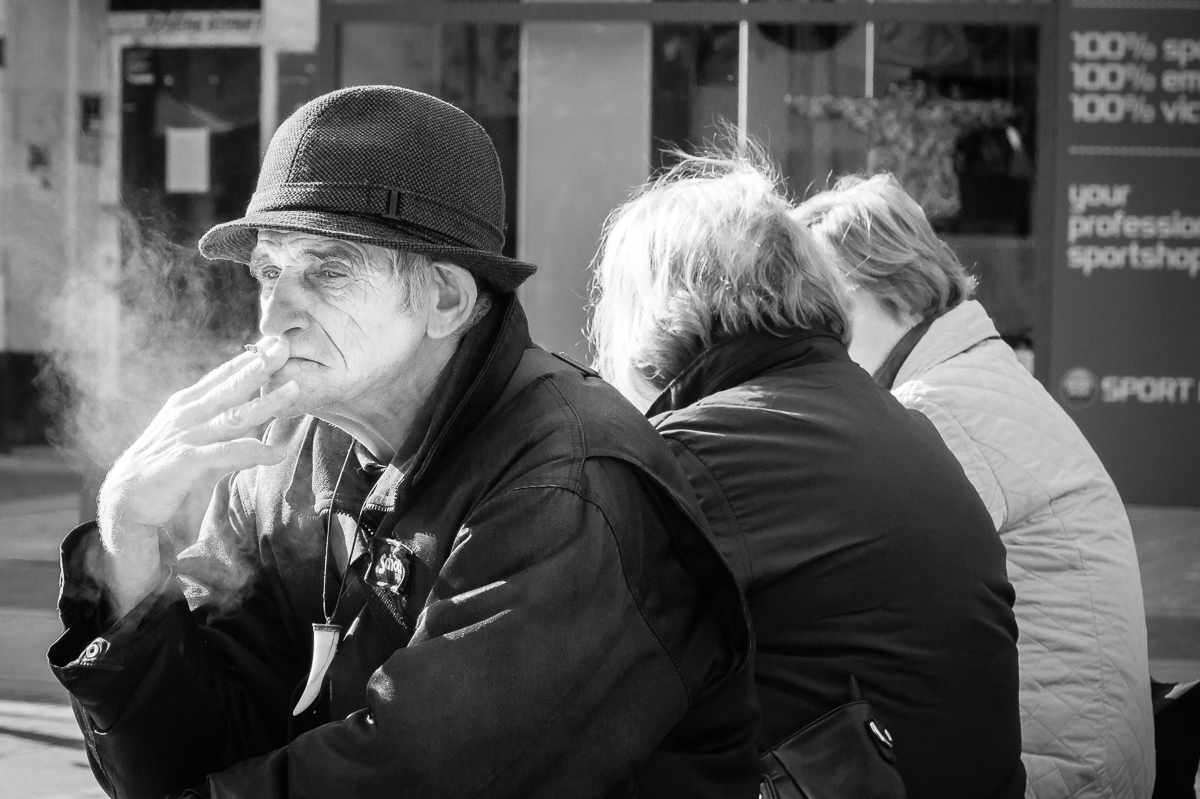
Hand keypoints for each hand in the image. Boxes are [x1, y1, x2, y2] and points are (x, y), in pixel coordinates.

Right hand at [97, 336, 297, 615]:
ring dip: (265, 402)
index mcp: (185, 408)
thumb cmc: (165, 482)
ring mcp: (182, 438)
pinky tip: (278, 450)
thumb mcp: (201, 455)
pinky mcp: (182, 462)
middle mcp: (184, 417)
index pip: (221, 378)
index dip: (248, 360)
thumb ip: (228, 441)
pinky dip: (254, 450)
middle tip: (284, 346)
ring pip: (232, 416)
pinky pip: (226, 453)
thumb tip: (261, 433)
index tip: (276, 343)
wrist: (125, 514)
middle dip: (257, 366)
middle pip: (228, 387)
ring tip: (294, 390)